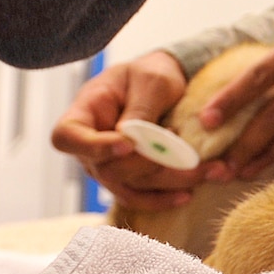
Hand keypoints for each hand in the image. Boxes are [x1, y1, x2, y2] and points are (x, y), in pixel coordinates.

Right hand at [51, 50, 212, 208]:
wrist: (165, 85)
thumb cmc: (151, 74)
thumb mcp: (151, 81)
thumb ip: (141, 110)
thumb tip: (135, 142)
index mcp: (84, 112)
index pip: (67, 138)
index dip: (93, 147)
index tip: (127, 144)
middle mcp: (90, 146)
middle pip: (106, 170)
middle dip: (148, 164)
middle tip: (183, 146)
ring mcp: (107, 167)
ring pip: (130, 187)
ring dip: (169, 181)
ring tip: (206, 170)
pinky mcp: (129, 179)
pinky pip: (140, 197)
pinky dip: (163, 199)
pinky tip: (187, 195)